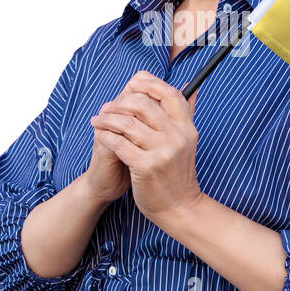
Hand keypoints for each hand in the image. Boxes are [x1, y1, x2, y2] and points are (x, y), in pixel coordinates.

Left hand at [89, 70, 202, 224]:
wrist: (179, 207)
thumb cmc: (177, 173)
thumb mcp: (187, 141)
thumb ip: (187, 113)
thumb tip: (191, 86)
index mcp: (187, 127)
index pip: (170, 94)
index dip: (149, 84)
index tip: (132, 83)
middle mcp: (177, 136)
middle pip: (145, 104)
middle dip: (120, 102)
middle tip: (108, 106)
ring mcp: (162, 152)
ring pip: (128, 123)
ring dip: (108, 119)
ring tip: (98, 120)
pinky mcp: (147, 166)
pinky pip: (120, 144)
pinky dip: (106, 136)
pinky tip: (99, 135)